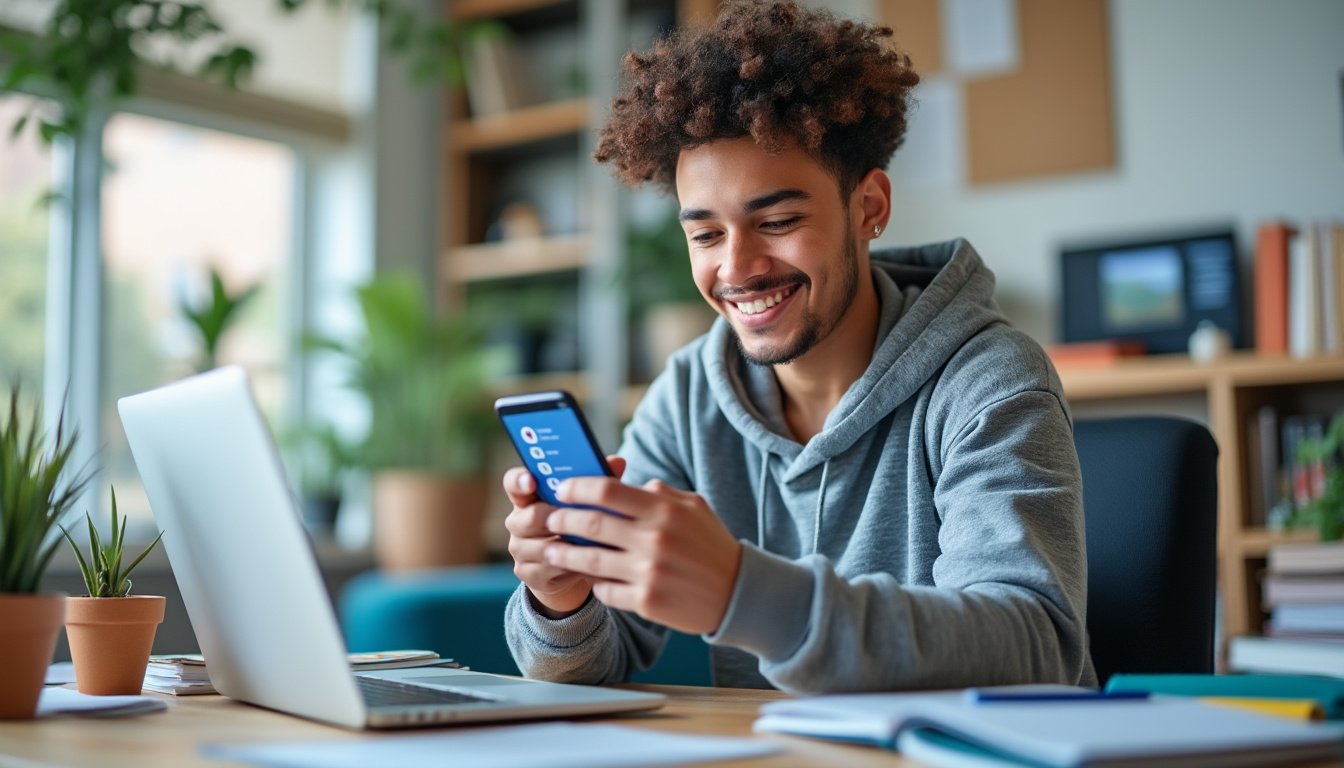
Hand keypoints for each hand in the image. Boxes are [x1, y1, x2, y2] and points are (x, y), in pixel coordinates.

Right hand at [502, 456, 627, 617]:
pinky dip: (570, 566)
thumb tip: (618, 461)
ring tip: (590, 544)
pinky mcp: (527, 573)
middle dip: (554, 518)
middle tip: (576, 517)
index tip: (532, 480)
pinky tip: (588, 564)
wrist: (570, 567)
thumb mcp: (586, 502)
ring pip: (539, 546)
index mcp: (528, 497)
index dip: (520, 480)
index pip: (513, 483)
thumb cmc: (579, 524)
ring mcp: (519, 549)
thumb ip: (596, 481)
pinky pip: (548, 569)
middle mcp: (518, 521)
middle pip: (527, 517)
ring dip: (566, 546)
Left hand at [544, 477, 741, 634]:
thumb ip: (660, 494)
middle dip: (561, 520)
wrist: (739, 592)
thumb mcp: (694, 507)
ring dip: (563, 554)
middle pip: (590, 524)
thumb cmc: (712, 545)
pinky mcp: (646, 602)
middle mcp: (654, 539)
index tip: (562, 489)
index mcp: (664, 510)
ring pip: (589, 561)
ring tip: (550, 550)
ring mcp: (649, 573)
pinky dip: (595, 583)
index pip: (607, 491)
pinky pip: (605, 591)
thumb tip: (627, 484)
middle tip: (549, 518)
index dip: (577, 488)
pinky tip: (592, 578)